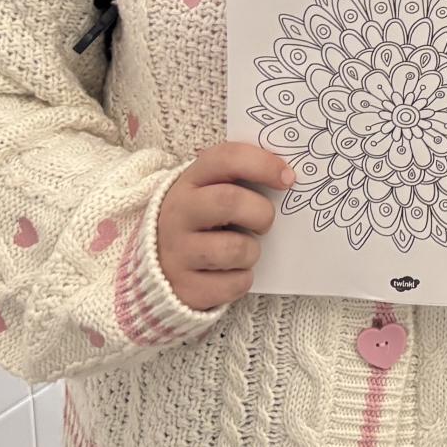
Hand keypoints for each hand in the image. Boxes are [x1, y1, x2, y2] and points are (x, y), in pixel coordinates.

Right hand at [156, 143, 291, 310]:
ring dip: (252, 252)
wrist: (158, 268)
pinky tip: (230, 274)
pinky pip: (233, 284)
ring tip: (243, 252)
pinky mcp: (184, 287)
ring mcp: (177, 252)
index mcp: (189, 182)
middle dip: (261, 212)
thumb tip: (287, 175)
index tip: (288, 179)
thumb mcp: (209, 191)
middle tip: (264, 223)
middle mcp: (177, 213)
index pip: (227, 159)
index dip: (263, 164)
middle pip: (230, 202)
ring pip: (235, 249)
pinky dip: (242, 280)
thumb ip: (241, 178)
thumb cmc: (201, 222)